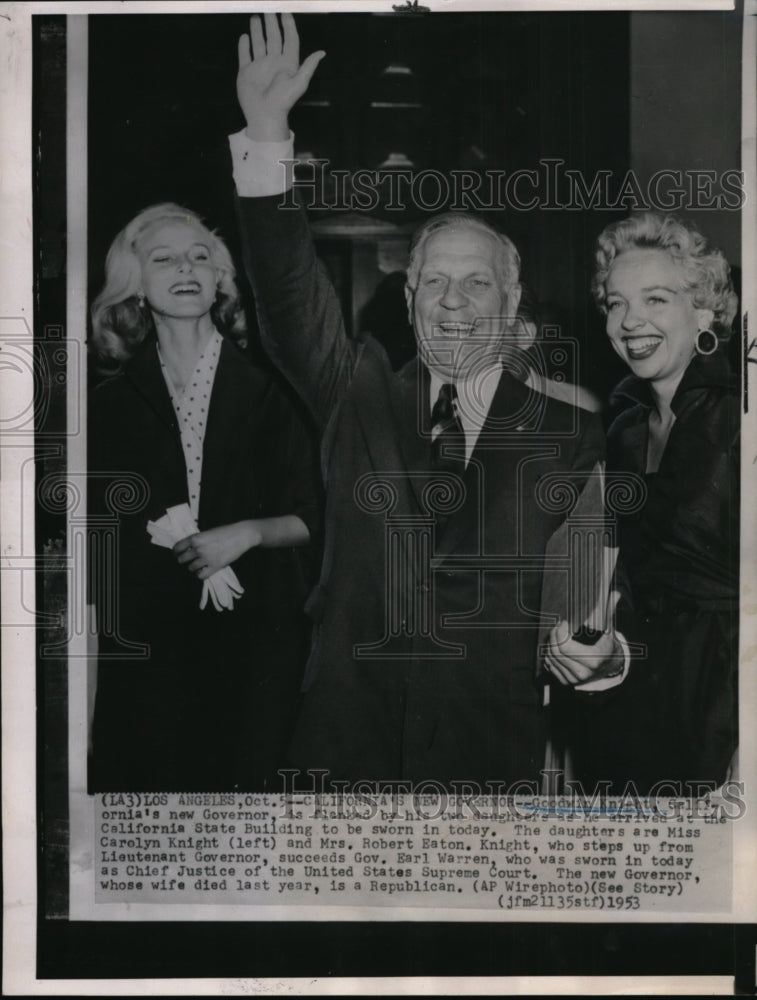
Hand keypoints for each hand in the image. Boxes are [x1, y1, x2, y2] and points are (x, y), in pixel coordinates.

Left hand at [174, 522, 261, 579]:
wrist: (241, 535)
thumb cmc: (226, 531)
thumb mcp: (208, 532)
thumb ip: (198, 540)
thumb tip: (190, 547)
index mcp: (195, 538)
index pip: (177, 548)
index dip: (176, 552)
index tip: (177, 554)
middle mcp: (198, 549)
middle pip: (182, 559)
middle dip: (183, 560)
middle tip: (187, 560)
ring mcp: (206, 559)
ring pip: (191, 568)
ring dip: (192, 567)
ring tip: (197, 566)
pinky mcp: (215, 567)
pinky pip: (201, 576)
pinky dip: (200, 575)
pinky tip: (202, 571)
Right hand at [237, 13, 324, 140]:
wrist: (265, 116)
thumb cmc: (283, 101)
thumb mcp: (299, 83)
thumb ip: (309, 66)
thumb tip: (322, 52)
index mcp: (287, 64)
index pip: (289, 40)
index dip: (288, 26)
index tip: (285, 12)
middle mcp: (274, 63)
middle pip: (273, 38)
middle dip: (271, 24)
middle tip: (268, 8)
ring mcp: (259, 67)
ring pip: (259, 44)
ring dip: (258, 31)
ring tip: (256, 17)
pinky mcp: (246, 72)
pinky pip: (245, 56)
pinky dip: (244, 46)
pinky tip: (245, 36)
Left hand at [544, 590, 622, 686]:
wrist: (609, 666)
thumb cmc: (607, 644)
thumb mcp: (609, 629)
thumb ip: (609, 611)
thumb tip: (615, 594)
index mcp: (593, 659)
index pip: (565, 646)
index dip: (561, 632)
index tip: (564, 622)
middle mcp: (583, 672)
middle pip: (556, 651)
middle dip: (554, 636)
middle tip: (557, 626)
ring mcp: (574, 679)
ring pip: (551, 658)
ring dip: (551, 644)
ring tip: (556, 634)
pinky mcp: (567, 682)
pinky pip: (551, 666)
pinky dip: (549, 655)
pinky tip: (555, 646)